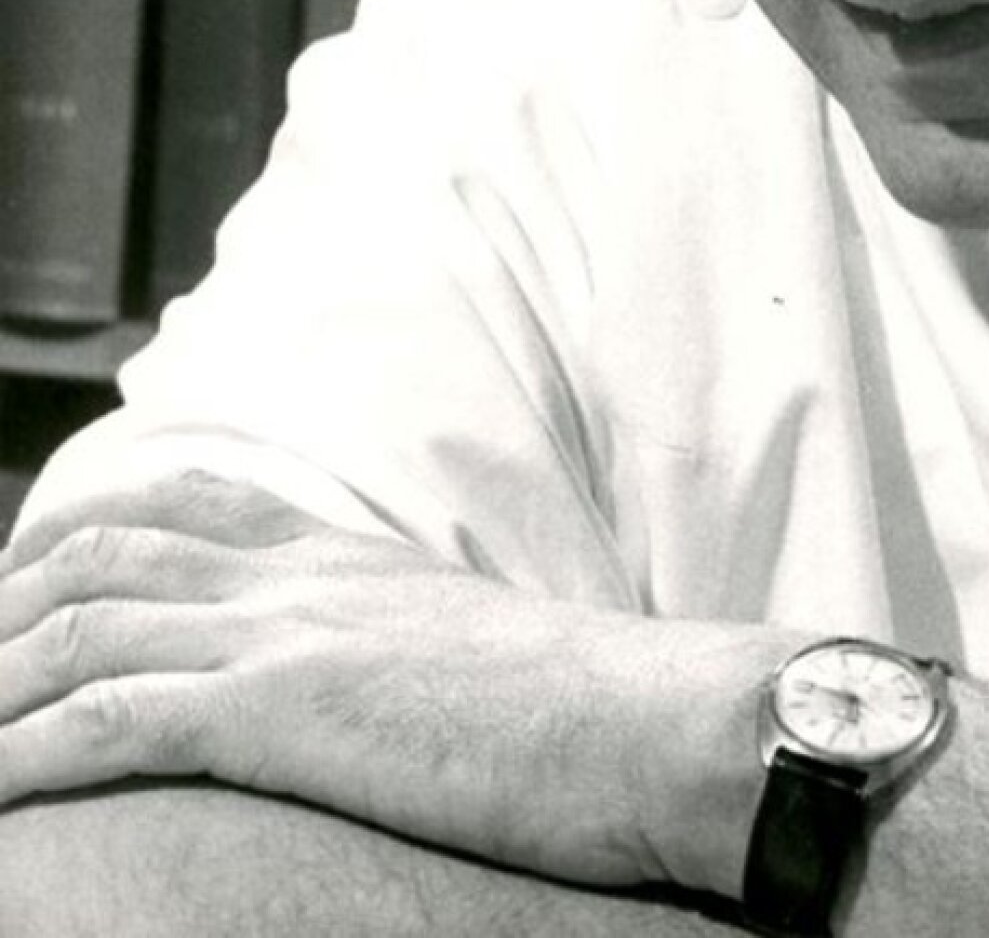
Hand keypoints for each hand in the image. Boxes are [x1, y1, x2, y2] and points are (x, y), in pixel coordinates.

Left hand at [0, 472, 780, 893]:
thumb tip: (371, 687)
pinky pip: (111, 718)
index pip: (183, 505)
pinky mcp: (287, 705)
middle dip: (7, 606)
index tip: (25, 580)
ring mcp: (290, 633)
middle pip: (104, 554)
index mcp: (345, 558)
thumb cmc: (587, 713)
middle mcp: (300, 577)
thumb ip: (398, 646)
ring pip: (85, 626)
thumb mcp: (473, 652)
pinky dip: (24, 751)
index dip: (77, 534)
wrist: (655, 720)